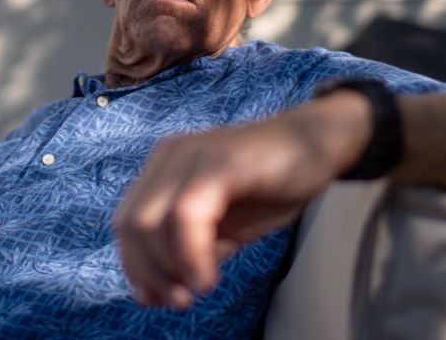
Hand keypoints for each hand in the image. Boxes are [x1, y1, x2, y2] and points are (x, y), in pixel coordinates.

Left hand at [114, 92, 371, 307]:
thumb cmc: (271, 184)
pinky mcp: (220, 162)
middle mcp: (170, 156)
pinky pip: (187, 214)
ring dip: (169, 268)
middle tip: (181, 299)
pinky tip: (208, 277)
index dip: (135, 267)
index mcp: (164, 167)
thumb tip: (155, 292)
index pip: (126, 222)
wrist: (318, 145)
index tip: (158, 299)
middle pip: (131, 224)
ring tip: (199, 288)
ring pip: (150, 221)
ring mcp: (193, 156)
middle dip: (150, 272)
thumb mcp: (223, 225)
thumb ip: (188, 250)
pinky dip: (191, 254)